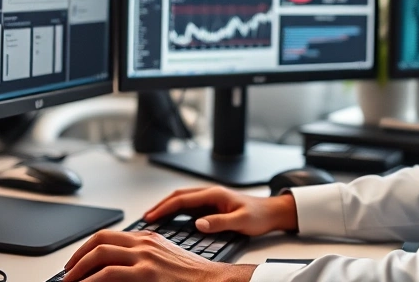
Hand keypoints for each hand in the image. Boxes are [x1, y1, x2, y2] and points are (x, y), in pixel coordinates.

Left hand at [63, 230, 255, 281]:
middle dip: (77, 257)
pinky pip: (109, 273)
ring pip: (100, 254)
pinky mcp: (145, 273)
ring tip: (70, 281)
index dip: (86, 247)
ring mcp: (144, 257)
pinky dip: (91, 280)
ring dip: (79, 269)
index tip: (77, 260)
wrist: (210, 281)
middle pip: (99, 241)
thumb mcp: (163, 258)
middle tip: (68, 272)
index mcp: (146, 238)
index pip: (107, 235)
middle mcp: (143, 243)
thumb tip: (116, 266)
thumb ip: (141, 257)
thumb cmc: (189, 275)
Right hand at [144, 186, 297, 235]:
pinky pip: (189, 207)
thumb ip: (219, 222)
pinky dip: (176, 212)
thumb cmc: (259, 215)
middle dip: (160, 205)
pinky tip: (170, 220)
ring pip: (182, 200)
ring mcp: (210, 199)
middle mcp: (210, 193)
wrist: (272, 212)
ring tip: (153, 218)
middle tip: (146, 218)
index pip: (182, 199)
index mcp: (214, 194)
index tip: (151, 217)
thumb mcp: (241, 221)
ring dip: (167, 207)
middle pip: (178, 196)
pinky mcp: (212, 206)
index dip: (164, 207)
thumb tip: (198, 224)